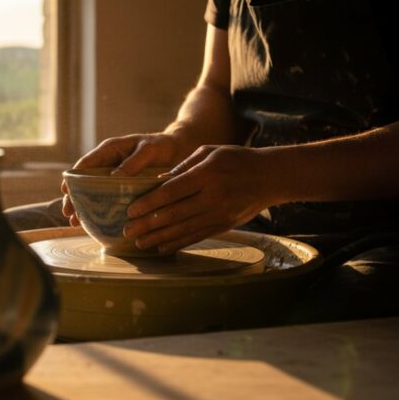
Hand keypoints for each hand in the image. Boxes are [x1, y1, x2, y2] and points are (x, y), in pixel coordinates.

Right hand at [61, 133, 186, 225]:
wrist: (179, 150)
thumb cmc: (163, 145)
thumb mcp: (149, 150)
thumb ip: (133, 162)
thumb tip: (114, 177)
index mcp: (109, 150)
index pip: (85, 165)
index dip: (73, 178)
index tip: (66, 191)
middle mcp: (108, 164)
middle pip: (83, 182)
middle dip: (74, 198)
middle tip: (70, 214)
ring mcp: (114, 178)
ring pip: (92, 193)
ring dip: (83, 207)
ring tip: (76, 223)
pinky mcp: (122, 189)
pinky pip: (107, 200)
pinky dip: (99, 211)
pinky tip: (95, 225)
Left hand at [122, 145, 280, 252]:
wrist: (271, 177)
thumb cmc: (237, 159)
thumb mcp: (210, 152)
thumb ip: (183, 166)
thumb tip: (159, 182)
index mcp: (206, 175)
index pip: (172, 192)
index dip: (149, 203)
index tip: (130, 211)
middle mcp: (212, 197)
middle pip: (174, 214)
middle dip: (147, 224)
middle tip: (127, 231)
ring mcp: (219, 214)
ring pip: (183, 229)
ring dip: (158, 238)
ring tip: (139, 243)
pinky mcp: (224, 225)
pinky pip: (196, 236)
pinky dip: (177, 243)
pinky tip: (161, 247)